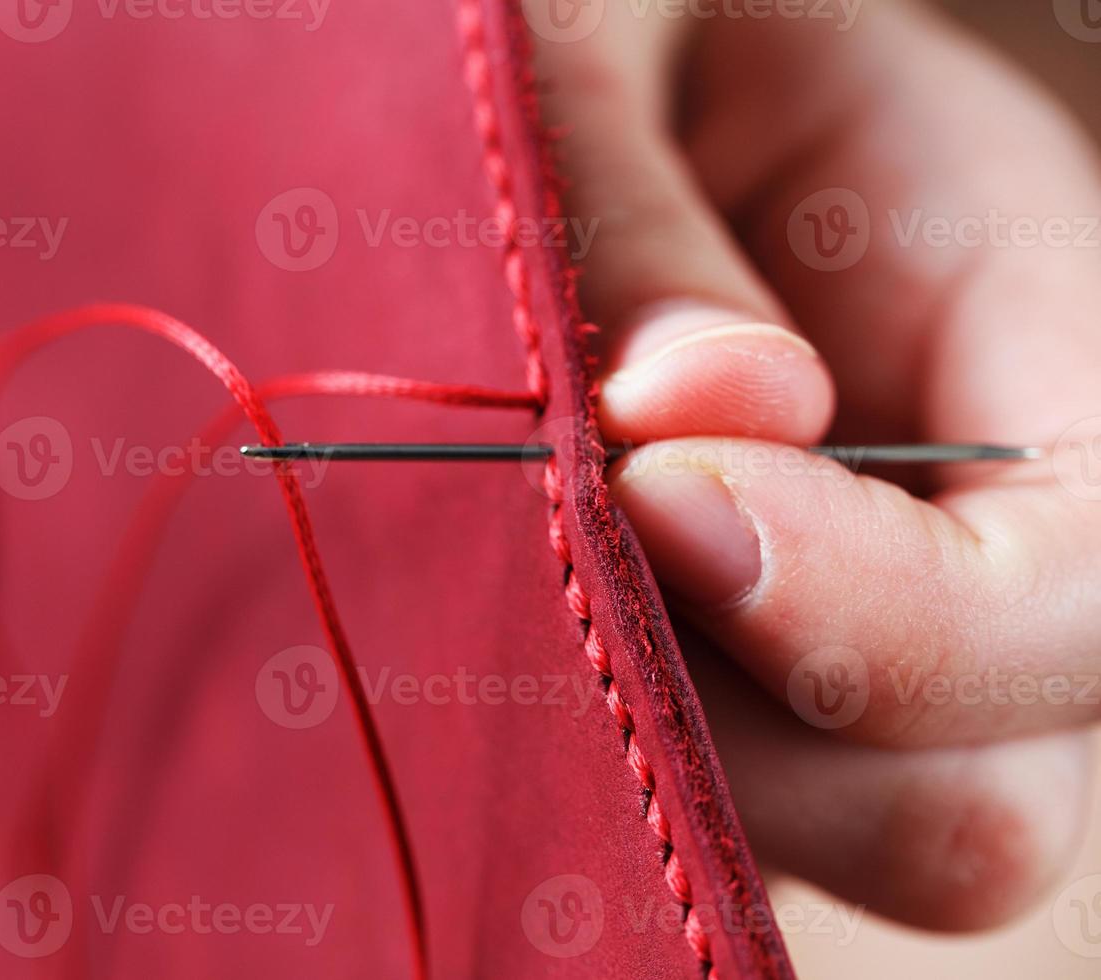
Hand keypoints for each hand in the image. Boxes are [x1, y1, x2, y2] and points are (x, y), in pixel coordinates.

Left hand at [538, 0, 1096, 929]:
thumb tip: (693, 419)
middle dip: (757, 736)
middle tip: (563, 551)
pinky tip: (495, 618)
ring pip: (819, 835)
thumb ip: (643, 222)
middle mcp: (970, 517)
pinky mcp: (724, 680)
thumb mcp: (609, 49)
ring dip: (651, 752)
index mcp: (1032, 316)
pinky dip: (587, 757)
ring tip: (506, 572)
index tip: (654, 501)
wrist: (551, 71)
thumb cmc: (600, 25)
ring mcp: (847, 623)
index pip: (1088, 585)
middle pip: (972, 802)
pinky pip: (689, 812)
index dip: (888, 613)